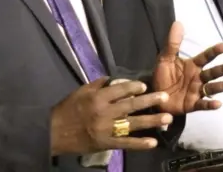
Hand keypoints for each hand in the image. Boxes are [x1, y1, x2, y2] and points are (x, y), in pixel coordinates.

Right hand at [50, 77, 173, 155]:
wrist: (55, 132)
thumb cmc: (68, 109)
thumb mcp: (81, 91)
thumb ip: (98, 84)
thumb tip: (113, 78)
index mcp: (98, 98)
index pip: (120, 90)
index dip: (134, 87)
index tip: (145, 86)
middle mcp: (104, 112)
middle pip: (131, 106)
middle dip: (150, 101)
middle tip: (165, 97)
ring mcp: (107, 129)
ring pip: (133, 124)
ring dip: (151, 121)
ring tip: (167, 119)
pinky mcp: (106, 143)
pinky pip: (126, 143)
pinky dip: (140, 144)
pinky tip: (153, 142)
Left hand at [152, 21, 222, 114]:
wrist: (154, 96)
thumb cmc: (162, 76)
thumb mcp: (165, 58)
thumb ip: (172, 43)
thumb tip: (178, 23)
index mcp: (193, 65)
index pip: (206, 56)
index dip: (215, 51)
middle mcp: (198, 77)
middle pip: (213, 72)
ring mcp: (197, 91)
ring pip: (213, 88)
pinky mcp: (192, 104)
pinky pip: (203, 104)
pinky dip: (211, 104)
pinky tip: (219, 103)